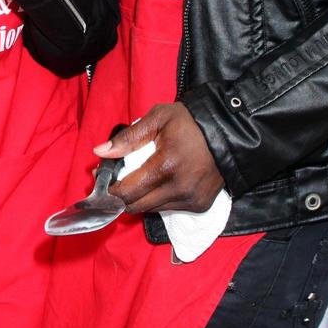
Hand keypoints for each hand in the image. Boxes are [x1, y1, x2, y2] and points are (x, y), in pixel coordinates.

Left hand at [94, 103, 224, 212]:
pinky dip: (160, 200)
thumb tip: (99, 152)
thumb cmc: (189, 121)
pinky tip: (162, 182)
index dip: (111, 190)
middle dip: (122, 197)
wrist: (228, 130)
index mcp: (165, 166)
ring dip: (142, 199)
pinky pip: (169, 209)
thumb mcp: (157, 118)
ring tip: (142, 178)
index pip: (127, 192)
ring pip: (152, 210)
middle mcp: (178, 189)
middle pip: (137, 207)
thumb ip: (128, 137)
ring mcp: (191, 200)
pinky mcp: (200, 206)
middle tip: (119, 181)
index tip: (104, 181)